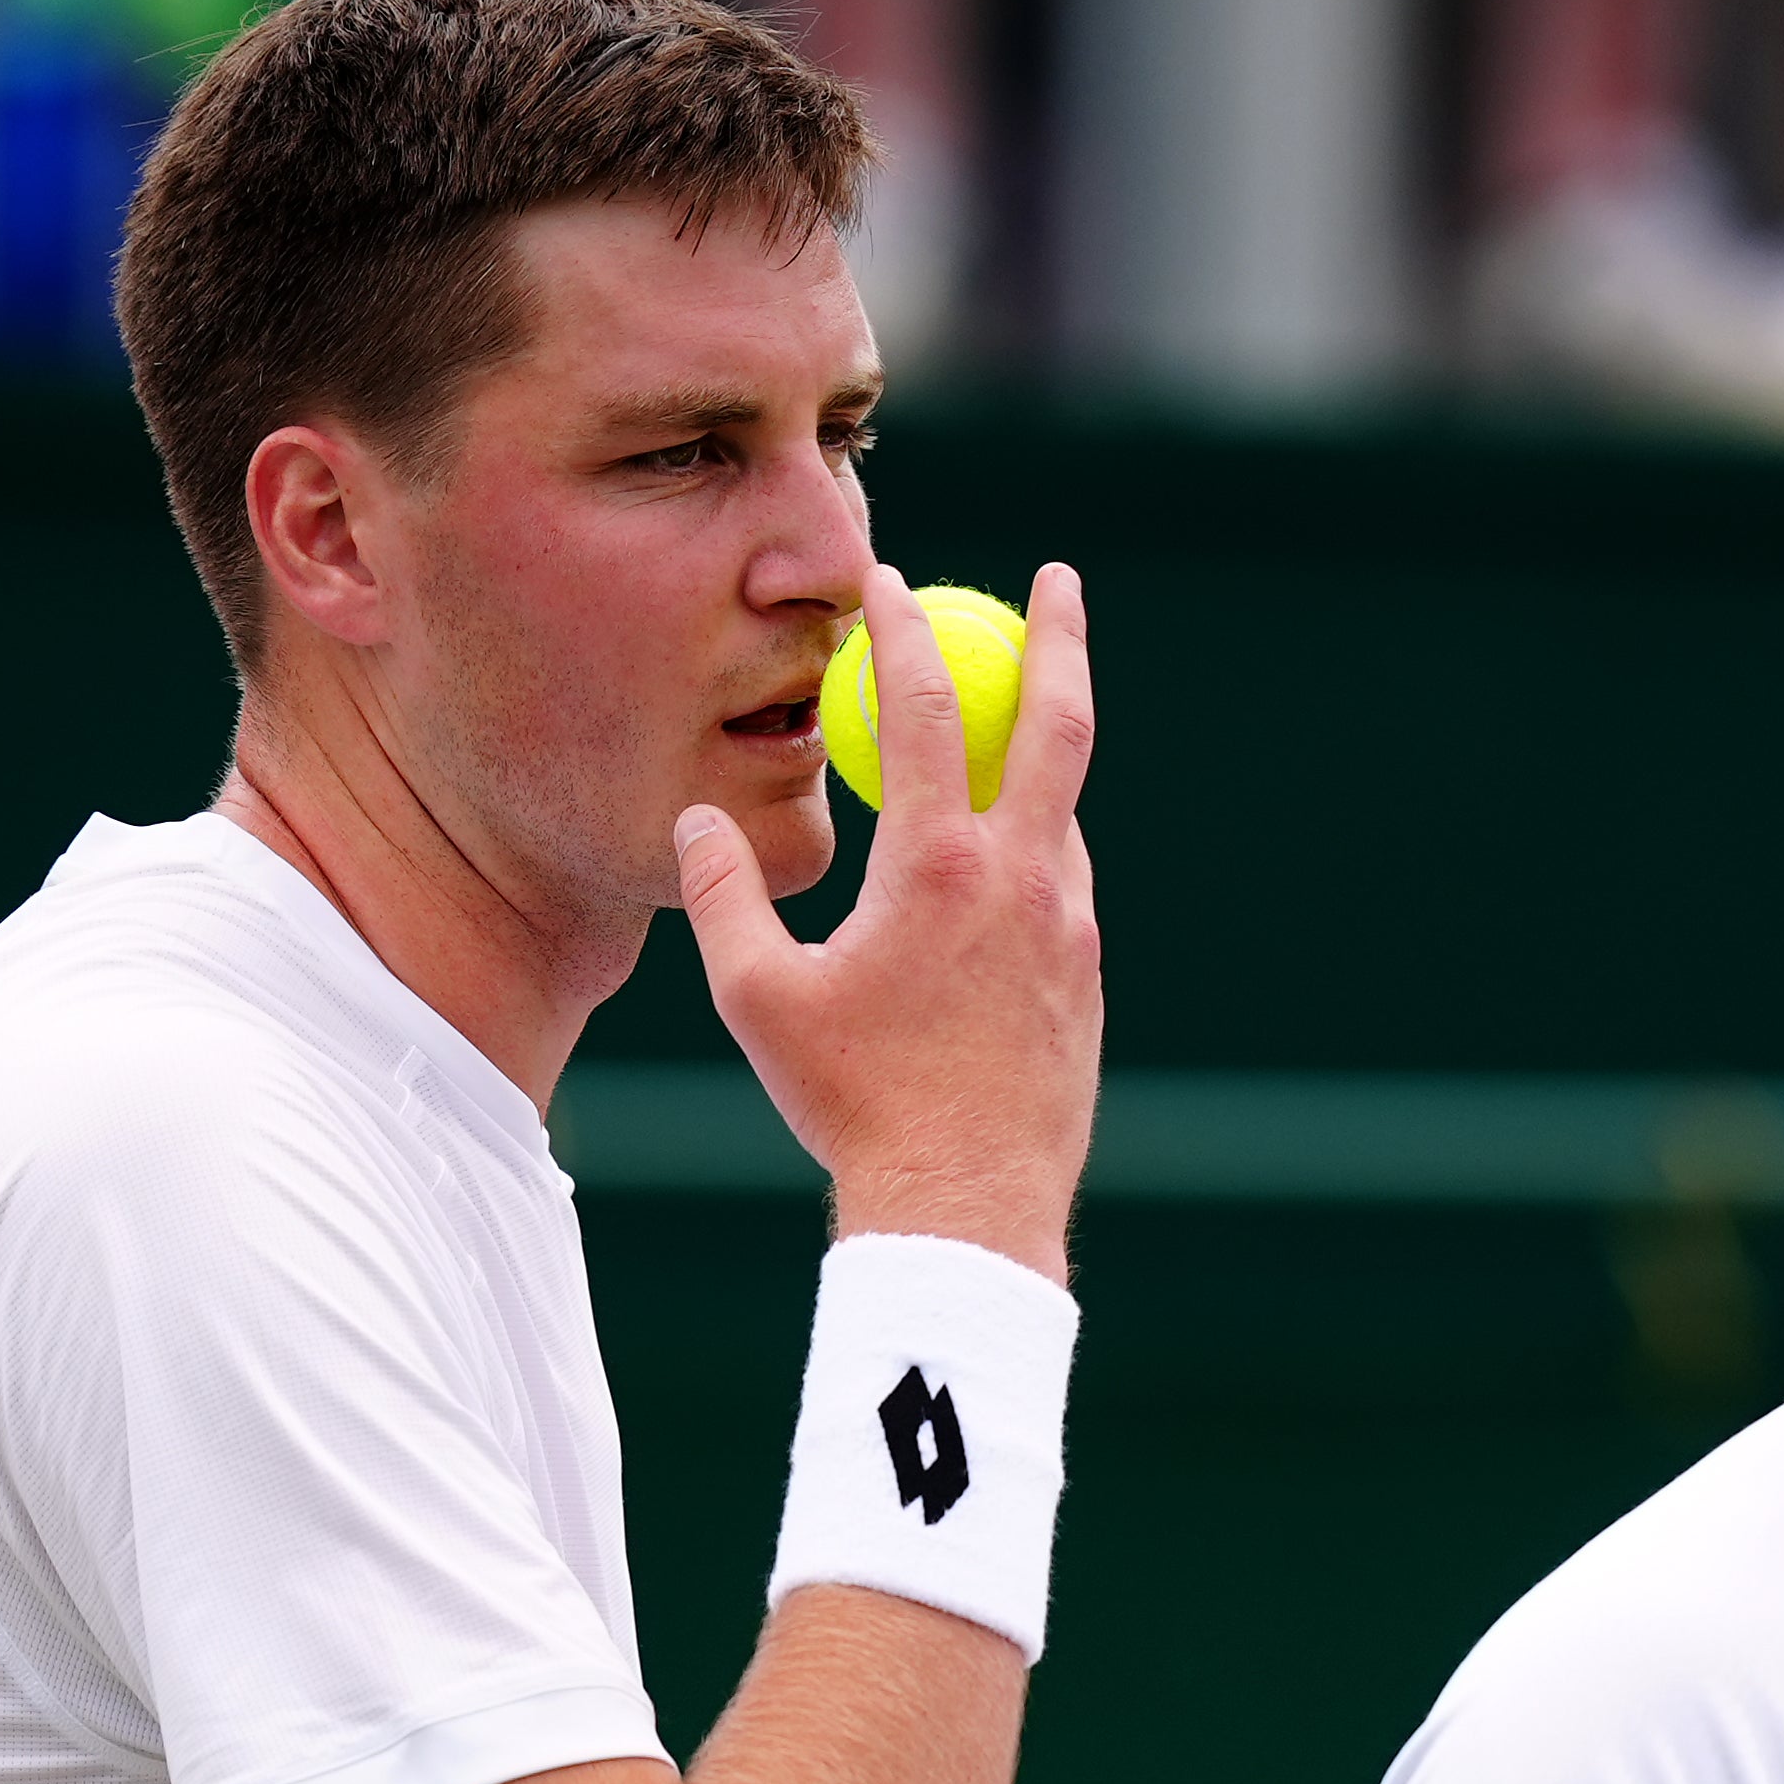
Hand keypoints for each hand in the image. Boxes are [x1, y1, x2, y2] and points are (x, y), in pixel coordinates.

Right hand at [676, 560, 1100, 1282]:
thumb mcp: (757, 998)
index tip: (887, 580)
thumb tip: (697, 822)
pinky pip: (1064, 884)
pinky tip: (1002, 861)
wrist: (965, 1204)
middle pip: (1057, 721)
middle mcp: (1024, 878)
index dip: (900, 629)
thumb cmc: (853, 1105)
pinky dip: (1038, 844)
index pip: (924, 705)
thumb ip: (726, 896)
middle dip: (1057, 635)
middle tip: (1056, 580)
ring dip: (1036, 756)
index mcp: (940, 865)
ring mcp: (1069, 927)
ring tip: (1001, 732)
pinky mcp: (1086, 977)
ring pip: (1063, 811)